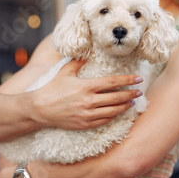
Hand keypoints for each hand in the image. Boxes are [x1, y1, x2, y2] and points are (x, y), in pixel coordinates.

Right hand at [28, 59, 142, 129]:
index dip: (128, 81)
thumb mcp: (65, 72)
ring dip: (125, 106)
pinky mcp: (85, 124)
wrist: (38, 110)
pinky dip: (114, 116)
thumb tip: (87, 53)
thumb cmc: (51, 89)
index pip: (113, 83)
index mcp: (86, 86)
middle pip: (117, 98)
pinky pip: (104, 121)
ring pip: (113, 111)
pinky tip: (118, 112)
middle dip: (131, 94)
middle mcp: (89, 101)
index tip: (138, 79)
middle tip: (140, 91)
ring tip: (132, 102)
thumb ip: (78, 62)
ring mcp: (87, 114)